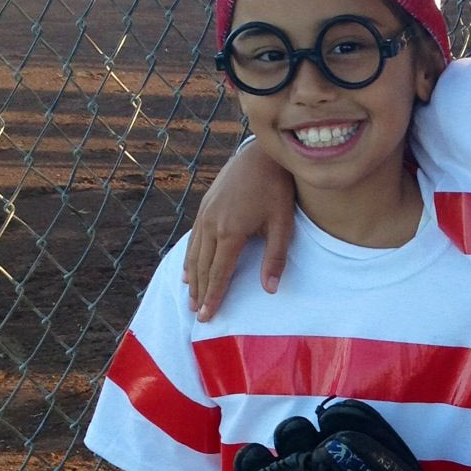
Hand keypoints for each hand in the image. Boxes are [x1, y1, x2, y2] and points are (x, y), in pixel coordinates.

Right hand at [183, 136, 295, 319]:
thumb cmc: (277, 189)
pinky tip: (188, 270)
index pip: (218, 273)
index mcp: (230, 232)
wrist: (261, 154)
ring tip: (190, 298)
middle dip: (200, 293)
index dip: (213, 297)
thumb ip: (275, 258)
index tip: (207, 316)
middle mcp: (211, 225)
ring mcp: (204, 214)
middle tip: (197, 314)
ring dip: (192, 278)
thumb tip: (270, 290)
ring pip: (194, 254)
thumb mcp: (282, 224)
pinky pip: (193, 238)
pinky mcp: (204, 206)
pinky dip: (189, 257)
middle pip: (202, 267)